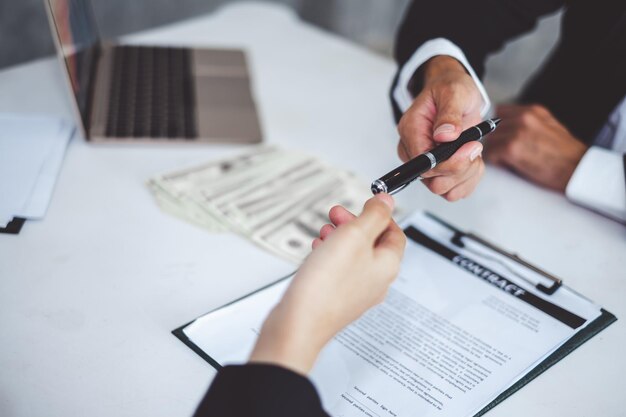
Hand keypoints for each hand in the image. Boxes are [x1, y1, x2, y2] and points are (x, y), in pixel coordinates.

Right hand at [249, 194, 405, 374]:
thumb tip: (387, 202)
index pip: (395, 234)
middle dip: (354, 224)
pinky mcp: (337, 299)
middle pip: (372, 244)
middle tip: (338, 213)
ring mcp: (356, 292)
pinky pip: (339, 270)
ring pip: (354, 256)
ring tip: (325, 230)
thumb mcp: (354, 236)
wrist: (299, 323)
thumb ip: (374, 216)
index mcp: (387, 266)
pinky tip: (317, 250)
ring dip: (340, 237)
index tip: (366, 204)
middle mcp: (376, 282)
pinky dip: (330, 255)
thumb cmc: (326, 285)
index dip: (381, 215)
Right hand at [398, 56, 484, 200]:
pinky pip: (454, 190)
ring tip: (475, 151)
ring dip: (467, 175)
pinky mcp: (440, 172)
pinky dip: (470, 179)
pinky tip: (475, 160)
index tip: (471, 146)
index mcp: (411, 131)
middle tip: (475, 146)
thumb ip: (449, 114)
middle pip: (433, 181)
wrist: (456, 94)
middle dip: (461, 168)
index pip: (423, 163)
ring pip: (444, 190)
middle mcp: (414, 152)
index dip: (449, 162)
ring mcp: (426, 165)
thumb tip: (444, 135)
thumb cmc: (451, 89)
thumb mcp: (454, 92)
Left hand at [484, 104, 587, 190]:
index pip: (500, 112)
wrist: (578, 169)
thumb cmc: (567, 154)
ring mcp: (517, 132)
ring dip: (495, 151)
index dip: (499, 127)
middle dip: (496, 140)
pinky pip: (490, 154)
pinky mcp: (511, 148)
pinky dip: (496, 161)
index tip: (501, 136)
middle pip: (492, 127)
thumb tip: (510, 127)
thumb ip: (530, 123)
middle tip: (504, 153)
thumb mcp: (550, 126)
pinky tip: (509, 165)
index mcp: (533, 111)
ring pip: (490, 140)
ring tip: (509, 160)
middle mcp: (524, 117)